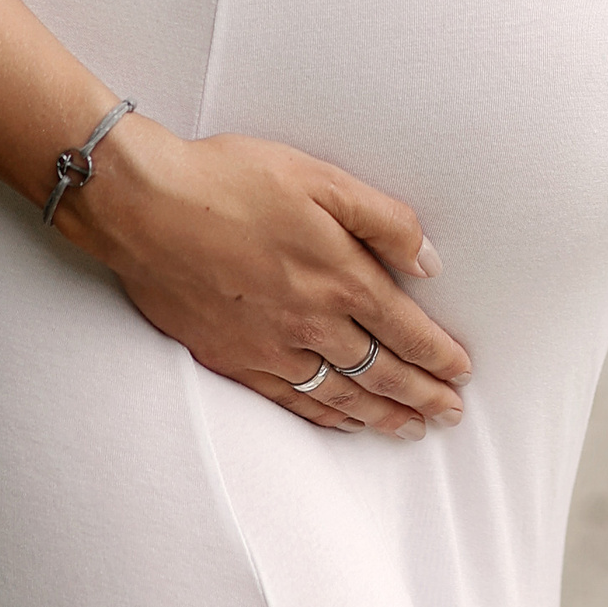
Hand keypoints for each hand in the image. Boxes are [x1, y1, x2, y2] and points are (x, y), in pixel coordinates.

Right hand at [64, 117, 472, 438]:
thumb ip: (382, 220)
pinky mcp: (232, 359)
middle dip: (422, 395)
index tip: (462, 372)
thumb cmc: (231, 180)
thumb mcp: (319, 178)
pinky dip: (326, 417)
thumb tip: (429, 263)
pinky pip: (292, 402)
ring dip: (382, 415)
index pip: (405, 328)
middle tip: (451, 414)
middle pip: (381, 371)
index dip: (439, 354)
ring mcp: (270, 348)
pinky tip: (343, 422)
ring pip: (341, 394)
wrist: (145, 208)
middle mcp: (310, 322)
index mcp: (338, 275)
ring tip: (411, 428)